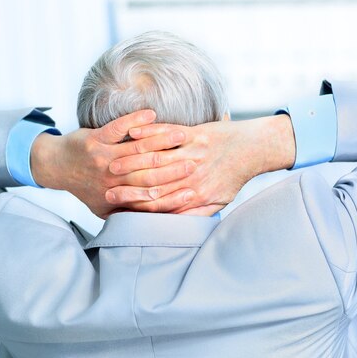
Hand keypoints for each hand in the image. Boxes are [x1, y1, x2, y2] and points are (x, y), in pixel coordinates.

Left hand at [31, 110, 198, 217]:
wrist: (56, 166)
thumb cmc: (85, 188)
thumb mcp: (105, 209)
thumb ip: (129, 215)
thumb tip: (156, 224)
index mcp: (117, 196)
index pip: (150, 199)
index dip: (173, 196)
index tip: (193, 191)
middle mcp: (111, 178)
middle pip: (148, 174)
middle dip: (174, 169)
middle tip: (196, 163)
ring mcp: (102, 157)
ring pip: (137, 150)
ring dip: (161, 141)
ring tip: (182, 137)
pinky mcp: (95, 139)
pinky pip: (117, 128)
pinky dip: (135, 120)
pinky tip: (151, 114)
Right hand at [106, 115, 295, 214]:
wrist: (253, 150)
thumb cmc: (234, 177)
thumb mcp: (218, 201)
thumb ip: (196, 213)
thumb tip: (176, 225)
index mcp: (194, 194)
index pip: (158, 201)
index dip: (132, 202)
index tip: (110, 201)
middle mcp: (192, 176)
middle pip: (152, 180)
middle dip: (125, 182)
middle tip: (103, 183)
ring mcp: (193, 153)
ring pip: (157, 158)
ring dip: (131, 159)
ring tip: (110, 160)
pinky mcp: (196, 134)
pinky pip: (169, 133)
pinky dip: (150, 132)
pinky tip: (133, 133)